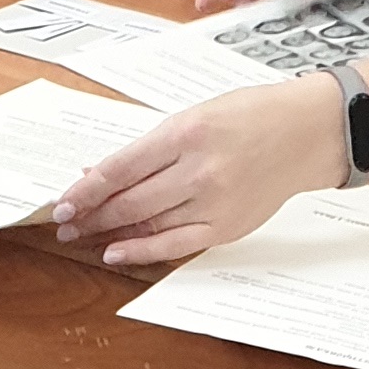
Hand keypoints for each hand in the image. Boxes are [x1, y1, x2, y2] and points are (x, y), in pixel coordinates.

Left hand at [54, 73, 346, 268]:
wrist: (306, 134)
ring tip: (84, 237)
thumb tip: (101, 174)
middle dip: (90, 215)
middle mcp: (198, 170)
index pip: (120, 169)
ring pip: (148, 224)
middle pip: (129, 201)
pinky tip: (118, 252)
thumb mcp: (193, 117)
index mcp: (186, 133)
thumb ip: (149, 149)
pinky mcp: (227, 226)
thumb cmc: (250, 117)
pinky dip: (143, 250)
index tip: (61, 204)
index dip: (85, 191)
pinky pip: (175, 245)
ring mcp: (214, 202)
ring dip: (110, 232)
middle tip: (64, 225)